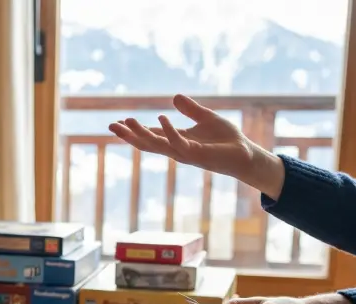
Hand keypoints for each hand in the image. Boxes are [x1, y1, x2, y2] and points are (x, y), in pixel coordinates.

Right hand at [108, 94, 285, 198]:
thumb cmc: (227, 140)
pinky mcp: (196, 154)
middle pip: (147, 143)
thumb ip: (190, 109)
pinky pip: (179, 142)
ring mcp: (185, 153)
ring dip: (141, 134)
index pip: (151, 136)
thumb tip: (174, 97)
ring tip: (127, 122)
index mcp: (177, 141)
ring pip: (157, 144)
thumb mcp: (206, 118)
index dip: (134, 131)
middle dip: (129, 136)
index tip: (118, 123)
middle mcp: (177, 149)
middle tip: (111, 126)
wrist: (244, 155)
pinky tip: (160, 118)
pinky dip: (169, 131)